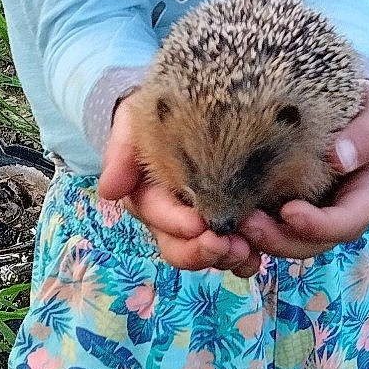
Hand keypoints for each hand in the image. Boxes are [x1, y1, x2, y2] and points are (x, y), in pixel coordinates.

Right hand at [96, 96, 263, 278]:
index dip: (178, 225)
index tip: (199, 223)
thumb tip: (109, 191)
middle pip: (180, 249)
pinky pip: (235, 252)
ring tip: (248, 250)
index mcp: (150, 200)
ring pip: (209, 255)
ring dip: (227, 258)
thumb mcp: (133, 124)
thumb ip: (121, 153)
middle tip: (230, 245)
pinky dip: (246, 259)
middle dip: (203, 252)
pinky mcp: (230, 224)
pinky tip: (258, 256)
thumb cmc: (158, 116)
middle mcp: (173, 220)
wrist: (187, 109)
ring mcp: (201, 227)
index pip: (160, 219)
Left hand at [239, 81, 368, 259]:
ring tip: (237, 223)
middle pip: (316, 242)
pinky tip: (233, 220)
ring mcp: (319, 213)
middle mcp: (346, 213)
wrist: (352, 105)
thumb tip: (339, 159)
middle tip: (248, 224)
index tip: (290, 212)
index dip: (320, 225)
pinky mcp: (293, 207)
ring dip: (264, 239)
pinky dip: (255, 231)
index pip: (349, 222)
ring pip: (293, 241)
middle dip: (282, 239)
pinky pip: (276, 228)